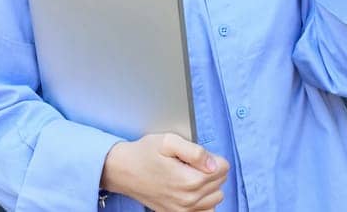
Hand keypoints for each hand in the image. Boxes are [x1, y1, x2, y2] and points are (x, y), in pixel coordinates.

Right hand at [100, 133, 227, 210]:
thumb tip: (213, 164)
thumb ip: (195, 151)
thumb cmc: (144, 154)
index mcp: (190, 180)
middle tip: (190, 164)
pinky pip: (205, 211)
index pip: (223, 168)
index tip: (196, 156)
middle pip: (221, 182)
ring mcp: (184, 210)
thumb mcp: (168, 141)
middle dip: (210, 170)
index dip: (212, 157)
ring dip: (209, 186)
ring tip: (190, 175)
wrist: (122, 171)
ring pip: (216, 197)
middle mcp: (189, 199)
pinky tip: (191, 190)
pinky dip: (203, 201)